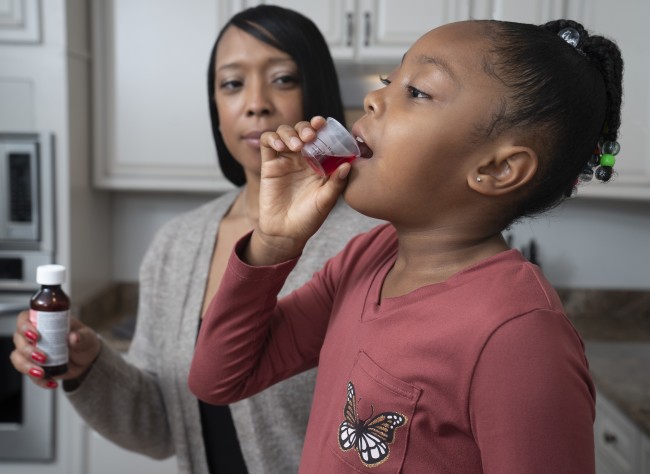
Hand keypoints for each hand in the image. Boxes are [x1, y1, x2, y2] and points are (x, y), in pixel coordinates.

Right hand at [10, 310, 101, 388]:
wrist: (88, 360)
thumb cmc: (85, 342)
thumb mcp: (87, 337)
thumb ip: (82, 336)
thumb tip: (74, 337)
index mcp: (45, 321)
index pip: (25, 318)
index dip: (24, 326)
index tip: (36, 336)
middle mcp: (34, 336)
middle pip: (18, 339)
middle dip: (27, 350)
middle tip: (43, 357)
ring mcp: (32, 352)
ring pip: (17, 358)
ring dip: (26, 366)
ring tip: (42, 373)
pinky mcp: (34, 366)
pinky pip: (28, 374)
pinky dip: (38, 380)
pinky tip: (51, 382)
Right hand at [250, 116, 350, 264]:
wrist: (285, 232)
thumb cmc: (309, 218)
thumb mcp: (326, 201)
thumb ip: (336, 183)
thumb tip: (348, 164)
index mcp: (320, 163)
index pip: (322, 138)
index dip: (323, 128)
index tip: (324, 126)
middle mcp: (303, 159)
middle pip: (303, 131)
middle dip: (307, 128)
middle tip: (311, 137)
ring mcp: (286, 160)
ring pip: (285, 132)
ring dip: (291, 133)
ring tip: (296, 146)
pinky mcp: (269, 164)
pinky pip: (268, 142)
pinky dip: (272, 138)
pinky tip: (279, 146)